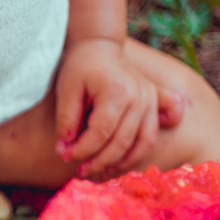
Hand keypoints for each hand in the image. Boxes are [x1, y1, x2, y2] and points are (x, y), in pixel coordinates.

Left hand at [55, 39, 185, 176]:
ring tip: (97, 172)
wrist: (100, 47)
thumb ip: (66, 121)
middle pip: (121, 141)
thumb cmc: (80, 68)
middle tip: (80, 171)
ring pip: (141, 144)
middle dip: (98, 161)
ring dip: (119, 163)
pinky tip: (116, 164)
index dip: (82, 149)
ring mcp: (151, 100)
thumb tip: (63, 150)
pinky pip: (150, 138)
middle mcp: (140, 96)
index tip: (65, 157)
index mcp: (117, 90)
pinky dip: (135, 155)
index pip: (100, 132)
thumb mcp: (66, 90)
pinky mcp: (155, 104)